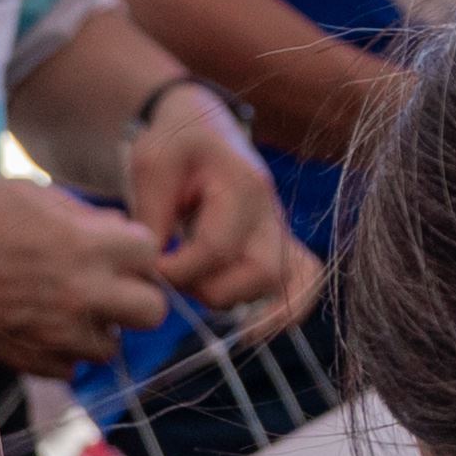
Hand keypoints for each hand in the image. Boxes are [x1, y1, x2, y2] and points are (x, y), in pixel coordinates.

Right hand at [0, 181, 172, 375]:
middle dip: (139, 295)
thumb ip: (79, 212)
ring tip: (72, 308)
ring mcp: (62, 337)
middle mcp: (84, 296)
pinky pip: (74, 368)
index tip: (120, 247)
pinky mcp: (38, 365)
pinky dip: (66, 352)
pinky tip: (45, 328)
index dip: (138, 248)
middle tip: (112, 284)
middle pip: (153, 311)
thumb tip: (112, 228)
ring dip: (101, 328)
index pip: (152, 253)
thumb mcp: (29, 193)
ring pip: (114, 346)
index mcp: (86, 247)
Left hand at [126, 86, 318, 324]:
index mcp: (244, 184)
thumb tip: (153, 268)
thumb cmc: (174, 142)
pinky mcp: (276, 242)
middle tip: (175, 275)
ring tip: (195, 283)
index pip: (217, 248)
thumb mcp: (152, 164)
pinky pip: (304, 279)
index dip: (178, 269)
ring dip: (231, 297)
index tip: (151, 265)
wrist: (198, 125)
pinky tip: (258, 330)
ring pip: (277, 284)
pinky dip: (288, 308)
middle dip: (210, 288)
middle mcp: (270, 209)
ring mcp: (278, 227)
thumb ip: (152, 215)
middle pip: (260, 272)